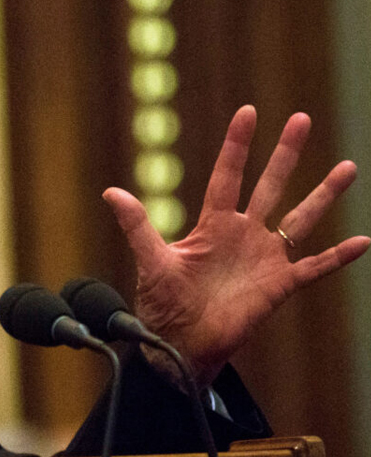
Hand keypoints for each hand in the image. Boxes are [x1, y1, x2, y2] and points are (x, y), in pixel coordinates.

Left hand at [103, 105, 369, 385]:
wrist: (180, 343)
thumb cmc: (163, 304)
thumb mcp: (151, 261)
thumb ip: (137, 226)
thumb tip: (111, 192)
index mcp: (213, 224)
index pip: (228, 175)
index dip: (237, 145)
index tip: (247, 112)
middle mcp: (243, 234)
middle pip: (270, 185)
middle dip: (285, 153)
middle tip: (301, 118)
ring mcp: (264, 258)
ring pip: (300, 219)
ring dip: (323, 195)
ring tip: (347, 168)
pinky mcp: (279, 286)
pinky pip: (314, 268)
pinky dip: (337, 257)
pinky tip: (362, 241)